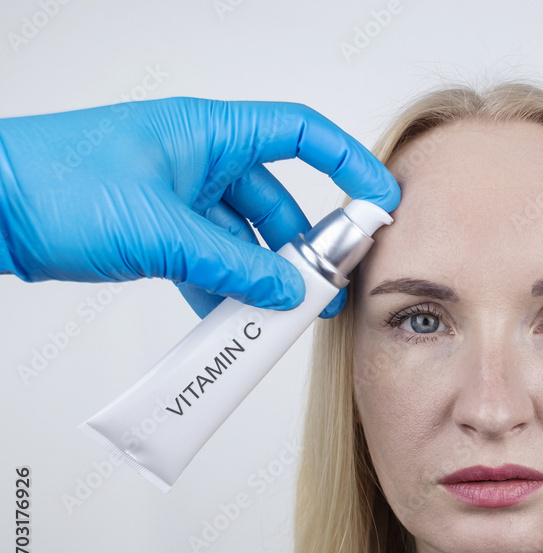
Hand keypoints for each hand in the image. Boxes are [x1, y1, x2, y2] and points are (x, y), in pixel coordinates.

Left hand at [0, 97, 399, 318]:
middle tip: (322, 291)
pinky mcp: (159, 229)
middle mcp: (200, 160)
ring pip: (244, 239)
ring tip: (275, 317)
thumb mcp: (159, 231)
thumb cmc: (55, 184)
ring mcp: (179, 196)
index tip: (378, 202)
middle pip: (277, 201)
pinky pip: (209, 260)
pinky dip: (222, 289)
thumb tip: (286, 291)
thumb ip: (232, 265)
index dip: (347, 164)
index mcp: (208, 133)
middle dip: (302, 248)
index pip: (299, 134)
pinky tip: (228, 321)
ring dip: (260, 278)